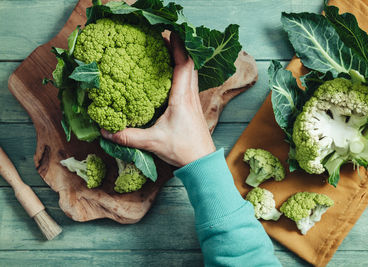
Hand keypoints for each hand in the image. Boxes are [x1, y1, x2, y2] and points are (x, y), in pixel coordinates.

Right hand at [101, 33, 215, 166]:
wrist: (202, 162)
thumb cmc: (183, 149)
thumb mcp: (153, 142)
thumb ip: (128, 136)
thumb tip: (106, 130)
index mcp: (181, 98)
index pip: (183, 65)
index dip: (178, 47)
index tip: (169, 33)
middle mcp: (190, 96)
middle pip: (189, 64)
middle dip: (179, 48)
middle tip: (164, 38)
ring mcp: (194, 101)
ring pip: (192, 73)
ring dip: (183, 59)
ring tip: (169, 52)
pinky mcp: (194, 107)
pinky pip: (190, 82)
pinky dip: (184, 72)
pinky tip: (174, 76)